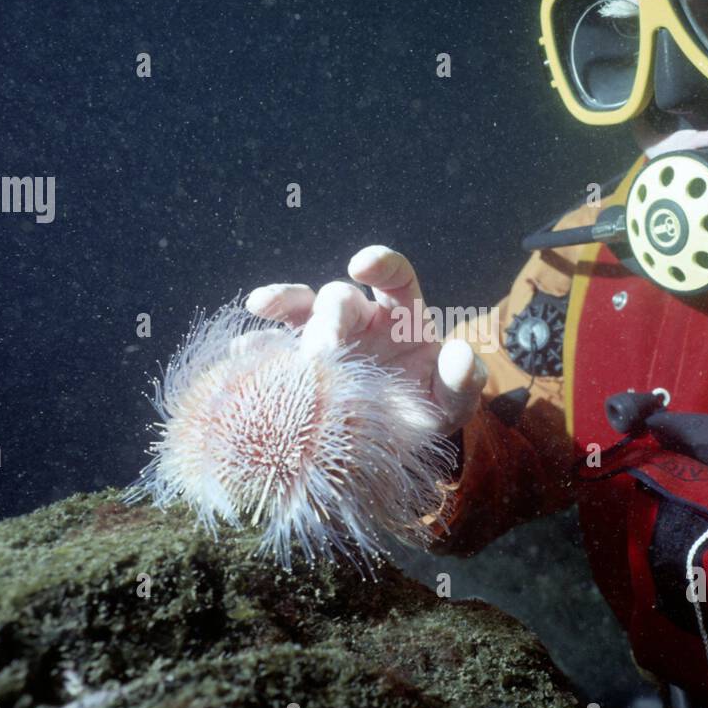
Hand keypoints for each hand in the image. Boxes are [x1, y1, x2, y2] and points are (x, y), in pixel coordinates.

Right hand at [244, 245, 487, 436]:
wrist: (392, 444)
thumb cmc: (425, 411)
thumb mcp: (451, 404)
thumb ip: (463, 382)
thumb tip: (460, 354)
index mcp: (401, 316)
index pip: (394, 275)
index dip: (380, 262)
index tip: (364, 264)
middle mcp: (360, 318)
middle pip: (339, 298)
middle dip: (329, 318)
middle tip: (321, 353)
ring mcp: (324, 336)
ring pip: (300, 307)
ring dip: (283, 303)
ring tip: (261, 305)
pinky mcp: (297, 363)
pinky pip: (273, 346)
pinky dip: (258, 347)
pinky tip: (244, 354)